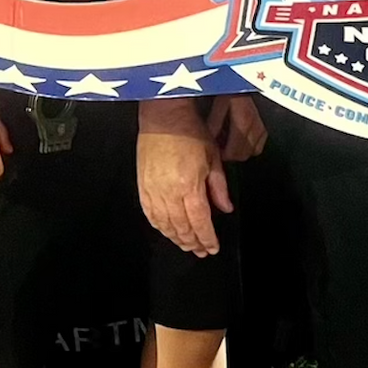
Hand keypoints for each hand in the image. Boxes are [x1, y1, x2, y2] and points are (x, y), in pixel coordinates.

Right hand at [138, 99, 231, 256]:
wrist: (163, 116)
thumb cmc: (190, 132)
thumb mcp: (213, 157)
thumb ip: (219, 187)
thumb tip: (225, 208)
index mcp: (189, 186)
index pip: (200, 222)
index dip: (207, 238)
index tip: (212, 248)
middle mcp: (169, 192)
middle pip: (182, 227)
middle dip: (193, 242)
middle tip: (200, 251)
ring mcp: (153, 190)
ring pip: (165, 224)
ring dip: (176, 238)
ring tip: (186, 244)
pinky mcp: (142, 186)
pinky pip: (150, 214)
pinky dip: (159, 226)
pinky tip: (166, 230)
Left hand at [207, 93, 267, 162]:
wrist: (246, 80)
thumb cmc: (232, 87)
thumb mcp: (219, 103)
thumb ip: (214, 122)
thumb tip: (210, 139)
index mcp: (243, 120)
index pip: (235, 151)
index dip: (224, 155)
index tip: (216, 151)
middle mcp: (256, 125)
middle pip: (244, 154)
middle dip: (231, 154)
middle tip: (220, 146)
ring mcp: (262, 126)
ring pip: (253, 151)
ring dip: (240, 150)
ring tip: (229, 141)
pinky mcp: (265, 125)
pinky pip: (259, 144)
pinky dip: (250, 144)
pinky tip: (240, 137)